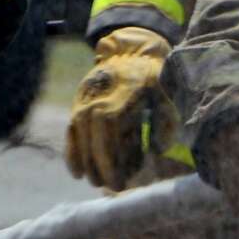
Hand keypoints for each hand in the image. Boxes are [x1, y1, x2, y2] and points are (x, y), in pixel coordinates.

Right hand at [65, 27, 170, 188]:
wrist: (132, 51)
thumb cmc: (155, 78)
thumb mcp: (168, 94)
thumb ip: (166, 122)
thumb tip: (157, 151)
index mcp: (123, 95)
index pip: (114, 133)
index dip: (116, 160)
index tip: (122, 182)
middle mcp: (99, 97)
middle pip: (95, 138)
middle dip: (102, 166)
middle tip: (113, 187)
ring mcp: (85, 99)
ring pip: (81, 136)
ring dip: (87, 163)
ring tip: (97, 183)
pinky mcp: (78, 102)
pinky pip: (71, 130)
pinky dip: (72, 152)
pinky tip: (77, 173)